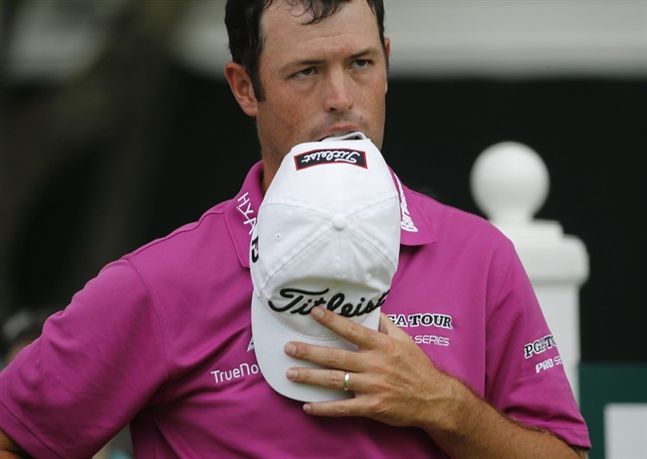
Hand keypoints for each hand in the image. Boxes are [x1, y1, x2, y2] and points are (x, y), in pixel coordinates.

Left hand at [284, 306, 460, 430]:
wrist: (434, 398)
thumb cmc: (417, 366)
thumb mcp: (404, 339)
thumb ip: (385, 324)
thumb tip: (371, 308)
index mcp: (381, 345)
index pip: (352, 330)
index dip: (332, 320)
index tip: (314, 312)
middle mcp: (374, 364)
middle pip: (335, 356)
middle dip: (310, 351)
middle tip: (289, 347)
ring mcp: (372, 386)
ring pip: (334, 381)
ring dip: (310, 377)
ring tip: (290, 373)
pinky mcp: (372, 407)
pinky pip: (343, 408)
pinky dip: (324, 408)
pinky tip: (308, 406)